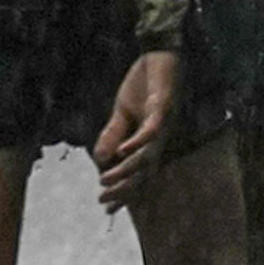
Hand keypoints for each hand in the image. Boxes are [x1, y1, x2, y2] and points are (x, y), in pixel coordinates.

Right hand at [92, 48, 183, 209]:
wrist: (158, 56)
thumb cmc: (144, 86)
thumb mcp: (122, 114)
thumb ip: (112, 136)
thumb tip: (99, 160)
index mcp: (150, 142)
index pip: (138, 173)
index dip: (125, 192)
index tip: (106, 209)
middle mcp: (160, 139)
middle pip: (145, 172)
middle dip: (125, 188)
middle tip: (103, 198)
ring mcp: (164, 124)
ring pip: (148, 155)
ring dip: (127, 169)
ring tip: (106, 178)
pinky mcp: (164, 106)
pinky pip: (153, 129)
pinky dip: (139, 142)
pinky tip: (123, 152)